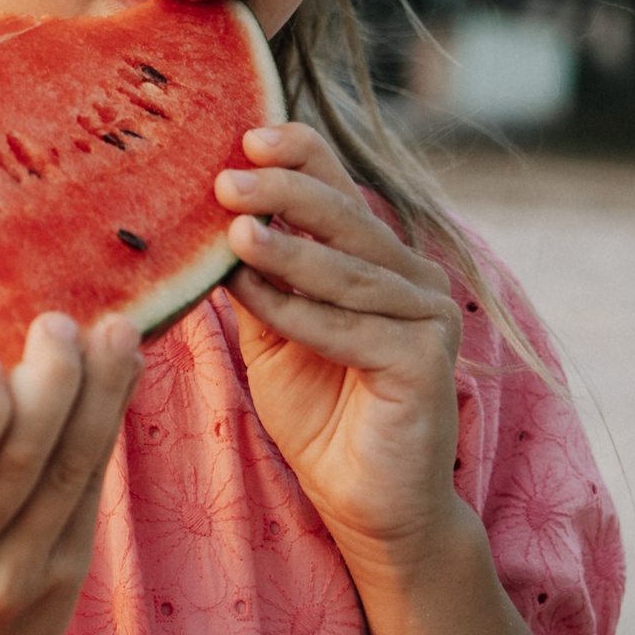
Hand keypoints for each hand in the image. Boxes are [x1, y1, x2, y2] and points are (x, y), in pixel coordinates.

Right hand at [0, 311, 142, 634]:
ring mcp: (20, 578)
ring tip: (115, 332)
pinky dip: (108, 429)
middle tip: (59, 322)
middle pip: (23, 464)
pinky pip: (91, 495)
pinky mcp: (66, 584)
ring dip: (99, 396)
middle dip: (51, 384)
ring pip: (70, 474)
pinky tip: (121, 379)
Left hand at [214, 122, 465, 566]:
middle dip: (286, 192)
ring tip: (233, 230)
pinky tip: (250, 296)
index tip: (246, 134)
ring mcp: (428, 318)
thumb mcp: (272, 336)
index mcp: (375, 260)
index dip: (302, 157)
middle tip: (226, 175)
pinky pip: (352, 329)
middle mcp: (411, 278)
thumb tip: (205, 226)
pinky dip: (298, 313)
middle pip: (347, 220)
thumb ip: (254, 283)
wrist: (365, 501)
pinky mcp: (428, 362)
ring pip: (348, 272)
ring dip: (287, 250)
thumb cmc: (318, 413)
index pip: (341, 191)